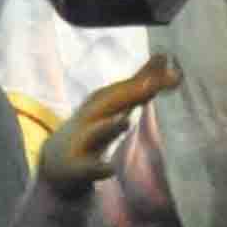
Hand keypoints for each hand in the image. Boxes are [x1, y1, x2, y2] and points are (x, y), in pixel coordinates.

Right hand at [41, 55, 181, 192]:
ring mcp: (82, 142)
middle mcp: (92, 117)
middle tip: (153, 84)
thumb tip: (165, 56)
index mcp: (102, 103)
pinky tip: (110, 169)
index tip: (172, 72)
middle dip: (131, 93)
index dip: (148, 80)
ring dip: (109, 126)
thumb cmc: (93, 128)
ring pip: (96, 132)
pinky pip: (88, 168)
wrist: (54, 162)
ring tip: (126, 122)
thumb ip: (140, 83)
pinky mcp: (77, 168)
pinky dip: (98, 168)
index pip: (126, 88)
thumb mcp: (115, 105)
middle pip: (111, 103)